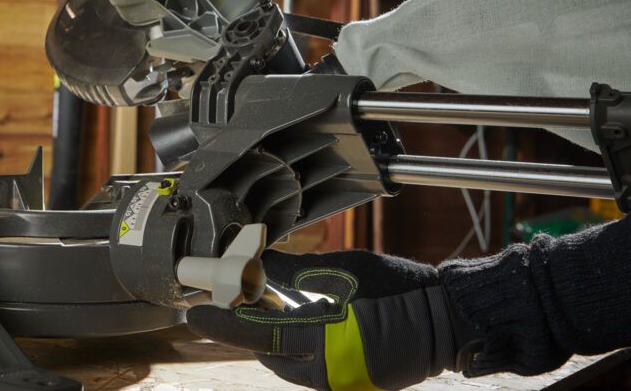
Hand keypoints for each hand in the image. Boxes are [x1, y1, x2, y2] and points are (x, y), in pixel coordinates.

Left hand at [187, 249, 481, 390]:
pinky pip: (309, 365)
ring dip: (272, 335)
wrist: (448, 320)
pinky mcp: (350, 382)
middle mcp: (328, 370)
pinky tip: (294, 319)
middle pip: (269, 351)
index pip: (258, 333)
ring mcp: (341, 381)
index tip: (195, 315)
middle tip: (233, 299)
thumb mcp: (345, 270)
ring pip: (287, 361)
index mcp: (324, 339)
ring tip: (263, 304)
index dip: (224, 324)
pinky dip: (296, 343)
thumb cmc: (400, 288)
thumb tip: (259, 263)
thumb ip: (297, 271)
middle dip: (248, 327)